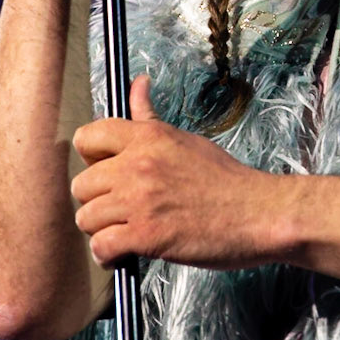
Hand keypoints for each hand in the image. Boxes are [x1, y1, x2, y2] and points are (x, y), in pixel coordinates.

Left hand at [72, 76, 280, 269]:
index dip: (92, 160)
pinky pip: (101, 247)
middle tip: (121, 211)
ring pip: (86, 219)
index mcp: (148, 138)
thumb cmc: (226, 180)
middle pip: (81, 185)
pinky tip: (127, 253)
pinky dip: (109, 256)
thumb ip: (150, 117)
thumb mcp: (186, 140)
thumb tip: (138, 83)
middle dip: (97, 202)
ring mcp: (140, 201)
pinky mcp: (146, 235)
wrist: (258, 213)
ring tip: (126, 233)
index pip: (87, 137)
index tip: (109, 174)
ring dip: (102, 231)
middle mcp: (138, 165)